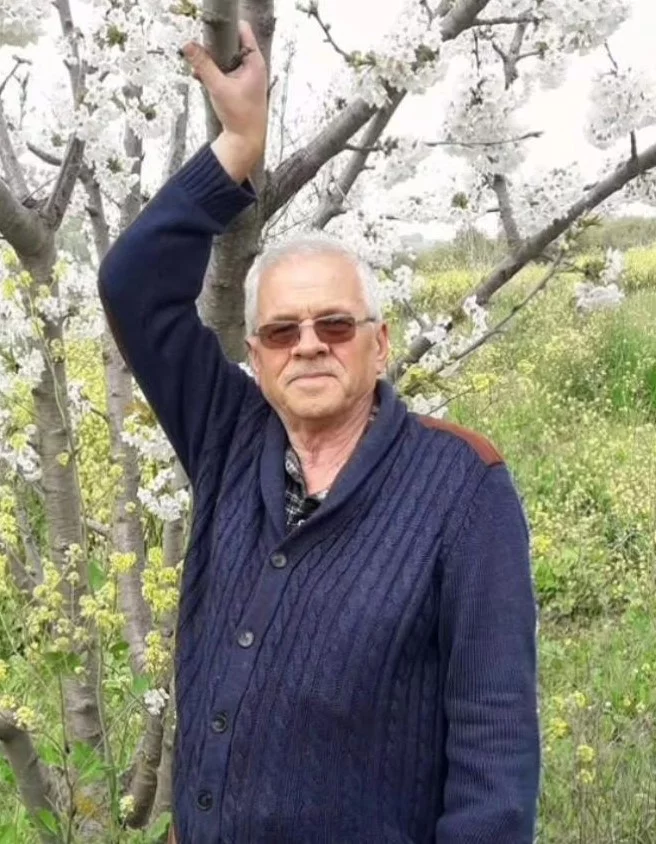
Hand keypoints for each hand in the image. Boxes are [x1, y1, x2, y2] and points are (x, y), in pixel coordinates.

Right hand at [181, 20, 267, 182]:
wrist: (245, 141)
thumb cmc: (240, 117)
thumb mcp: (218, 87)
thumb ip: (203, 65)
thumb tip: (188, 46)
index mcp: (254, 62)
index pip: (242, 31)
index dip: (226, 28)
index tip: (210, 32)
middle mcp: (253, 66)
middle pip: (231, 43)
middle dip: (214, 47)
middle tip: (201, 52)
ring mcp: (246, 76)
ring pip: (226, 58)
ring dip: (211, 62)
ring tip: (199, 70)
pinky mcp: (239, 85)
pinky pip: (224, 71)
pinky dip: (213, 73)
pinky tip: (202, 79)